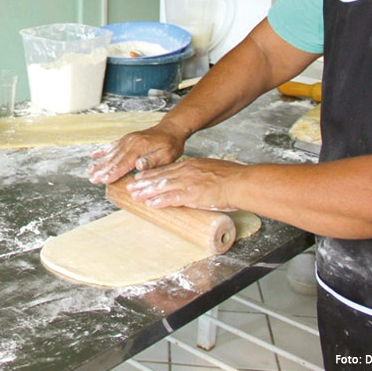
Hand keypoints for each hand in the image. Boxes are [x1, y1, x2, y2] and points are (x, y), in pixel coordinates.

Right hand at [86, 123, 185, 184]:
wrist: (171, 129)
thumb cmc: (171, 144)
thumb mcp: (167, 154)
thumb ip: (152, 161)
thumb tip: (138, 166)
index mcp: (139, 147)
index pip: (123, 163)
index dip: (113, 172)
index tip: (104, 180)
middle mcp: (130, 142)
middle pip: (113, 159)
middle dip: (102, 170)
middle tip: (92, 179)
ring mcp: (126, 140)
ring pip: (110, 153)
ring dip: (99, 163)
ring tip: (89, 171)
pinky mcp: (126, 139)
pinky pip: (111, 146)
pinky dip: (101, 151)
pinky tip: (93, 156)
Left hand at [126, 157, 245, 210]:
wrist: (240, 183)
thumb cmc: (233, 177)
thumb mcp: (214, 170)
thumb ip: (203, 175)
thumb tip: (201, 182)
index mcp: (192, 166)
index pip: (167, 170)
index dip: (152, 174)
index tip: (141, 177)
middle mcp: (186, 172)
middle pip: (160, 177)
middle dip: (144, 183)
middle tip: (131, 186)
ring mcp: (188, 183)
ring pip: (161, 187)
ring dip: (146, 192)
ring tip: (135, 196)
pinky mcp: (191, 194)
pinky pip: (171, 198)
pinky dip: (159, 201)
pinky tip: (150, 204)